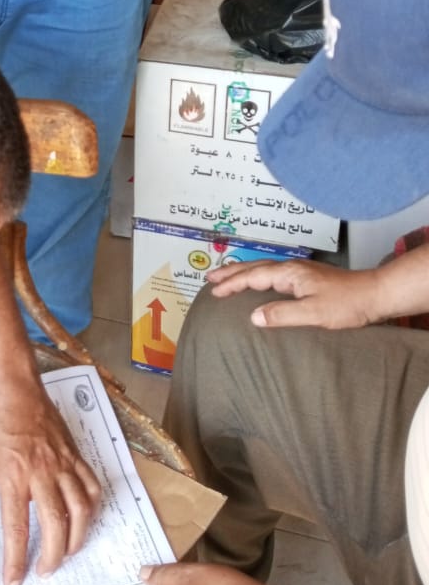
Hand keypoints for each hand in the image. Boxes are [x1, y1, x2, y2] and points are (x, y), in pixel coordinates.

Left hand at [0, 379, 101, 584]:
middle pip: (55, 526)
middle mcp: (42, 473)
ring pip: (81, 510)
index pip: (17, 529)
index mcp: (13, 477)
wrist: (15, 389)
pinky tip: (83, 520)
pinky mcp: (76, 455)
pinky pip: (92, 487)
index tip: (15, 583)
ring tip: (66, 553)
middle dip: (52, 557)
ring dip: (76, 539)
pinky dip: (91, 508)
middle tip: (44, 572)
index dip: (16, 561)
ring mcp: (63, 464)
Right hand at [206, 258, 381, 330]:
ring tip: (227, 278)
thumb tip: (253, 316)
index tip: (215, 291)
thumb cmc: (347, 304)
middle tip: (211, 278)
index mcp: (289, 274)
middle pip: (254, 267)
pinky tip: (259, 284)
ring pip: (263, 269)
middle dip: (231, 273)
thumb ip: (282, 314)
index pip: (253, 276)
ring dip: (243, 273)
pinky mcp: (307, 279)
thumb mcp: (313, 313)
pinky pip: (273, 275)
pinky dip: (257, 277)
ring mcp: (300, 272)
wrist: (374, 295)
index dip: (232, 284)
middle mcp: (291, 268)